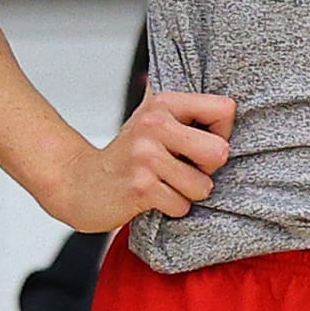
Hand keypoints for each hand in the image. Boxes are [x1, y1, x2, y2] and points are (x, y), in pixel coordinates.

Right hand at [42, 86, 236, 233]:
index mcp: (164, 102)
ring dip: (187, 193)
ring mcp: (146, 155)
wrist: (80, 181)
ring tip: (164, 183)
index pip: (225, 109)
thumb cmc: (126, 155)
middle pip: (219, 151)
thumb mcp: (152, 119)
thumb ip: (185, 109)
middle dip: (207, 169)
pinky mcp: (140, 187)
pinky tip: (152, 197)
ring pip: (202, 186)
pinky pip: (181, 206)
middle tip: (184, 168)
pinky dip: (171, 208)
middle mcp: (154, 123)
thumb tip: (229, 104)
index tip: (199, 144)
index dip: (221, 134)